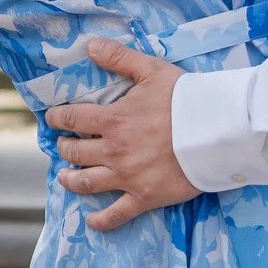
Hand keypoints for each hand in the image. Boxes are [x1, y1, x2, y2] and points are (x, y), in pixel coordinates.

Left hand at [45, 39, 199, 230]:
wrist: (215, 131)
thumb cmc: (186, 99)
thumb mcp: (151, 70)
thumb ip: (119, 58)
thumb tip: (90, 45)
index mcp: (113, 120)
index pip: (73, 119)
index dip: (58, 118)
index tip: (52, 118)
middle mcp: (113, 151)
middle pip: (75, 153)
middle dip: (64, 148)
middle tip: (63, 145)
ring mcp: (127, 177)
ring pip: (87, 183)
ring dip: (71, 180)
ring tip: (65, 177)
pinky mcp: (144, 197)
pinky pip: (117, 214)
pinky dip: (101, 220)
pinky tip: (92, 222)